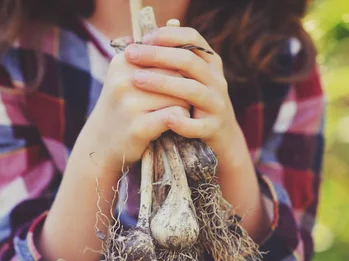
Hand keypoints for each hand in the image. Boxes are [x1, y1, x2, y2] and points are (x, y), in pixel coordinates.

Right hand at [78, 51, 190, 172]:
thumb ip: (151, 58)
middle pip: (177, 74)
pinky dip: (181, 121)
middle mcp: (124, 80)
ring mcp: (130, 104)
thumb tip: (178, 32)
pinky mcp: (138, 127)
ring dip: (184, 105)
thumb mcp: (128, 76)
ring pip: (179, 96)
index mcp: (124, 61)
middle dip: (184, 88)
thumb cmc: (123, 107)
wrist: (100, 143)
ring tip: (175, 113)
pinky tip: (175, 125)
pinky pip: (175, 116)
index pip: (169, 55)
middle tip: (179, 101)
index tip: (175, 84)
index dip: (179, 71)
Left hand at [124, 27, 245, 165]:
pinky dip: (184, 123)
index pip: (192, 38)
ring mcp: (217, 104)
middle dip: (158, 56)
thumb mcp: (185, 79)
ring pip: (193, 90)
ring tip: (137, 80)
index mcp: (209, 62)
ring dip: (164, 84)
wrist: (220, 137)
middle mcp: (216, 80)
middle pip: (189, 61)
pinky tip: (166, 119)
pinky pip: (199, 125)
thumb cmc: (192, 104)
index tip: (143, 38)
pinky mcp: (214, 127)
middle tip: (131, 55)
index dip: (168, 35)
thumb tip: (129, 42)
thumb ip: (166, 62)